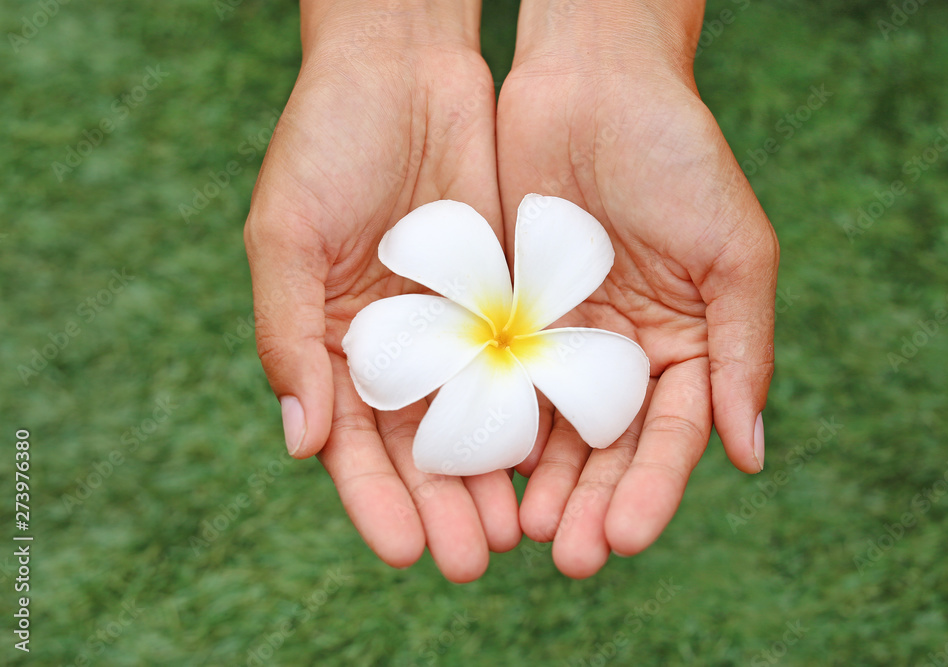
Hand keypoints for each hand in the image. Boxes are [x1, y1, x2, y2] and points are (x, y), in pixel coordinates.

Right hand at [243, 0, 518, 581]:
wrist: (405, 65)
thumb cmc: (327, 140)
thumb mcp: (287, 233)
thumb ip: (287, 335)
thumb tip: (302, 440)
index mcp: (330, 342)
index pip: (352, 444)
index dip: (375, 499)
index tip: (404, 550)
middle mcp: (395, 347)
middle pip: (419, 448)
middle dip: (442, 507)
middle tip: (471, 561)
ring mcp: (454, 326)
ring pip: (476, 420)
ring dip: (493, 478)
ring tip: (519, 532)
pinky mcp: (505, 296)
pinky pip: (520, 365)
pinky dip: (533, 414)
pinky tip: (552, 460)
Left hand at [497, 0, 778, 576]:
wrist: (591, 82)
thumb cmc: (677, 155)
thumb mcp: (735, 251)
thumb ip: (744, 350)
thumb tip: (751, 454)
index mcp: (686, 347)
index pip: (671, 437)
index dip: (651, 490)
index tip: (623, 536)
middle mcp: (621, 356)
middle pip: (607, 450)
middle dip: (589, 504)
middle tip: (565, 556)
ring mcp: (560, 340)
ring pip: (548, 429)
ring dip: (537, 484)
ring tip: (518, 534)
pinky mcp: (504, 316)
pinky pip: (495, 382)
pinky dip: (489, 427)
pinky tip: (475, 470)